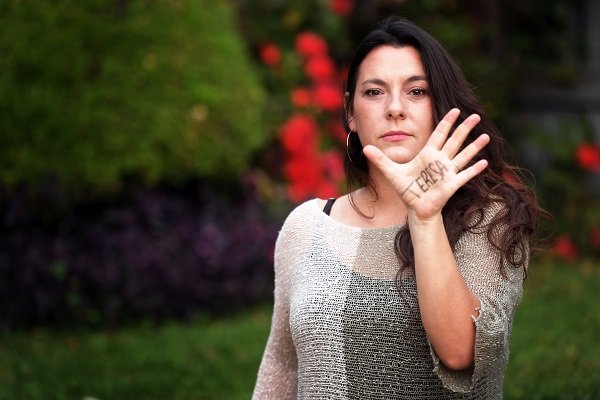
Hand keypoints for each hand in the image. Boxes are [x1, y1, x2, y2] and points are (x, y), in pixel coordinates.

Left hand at [362, 108, 489, 220]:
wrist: (414, 207)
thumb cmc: (406, 189)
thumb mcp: (391, 172)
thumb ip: (380, 160)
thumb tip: (365, 148)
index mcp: (427, 154)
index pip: (439, 134)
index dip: (446, 122)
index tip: (455, 109)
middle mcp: (440, 160)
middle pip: (455, 140)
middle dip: (464, 128)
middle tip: (475, 115)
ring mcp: (447, 172)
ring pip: (463, 155)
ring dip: (474, 146)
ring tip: (485, 136)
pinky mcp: (451, 184)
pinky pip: (464, 175)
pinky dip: (474, 170)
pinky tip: (484, 163)